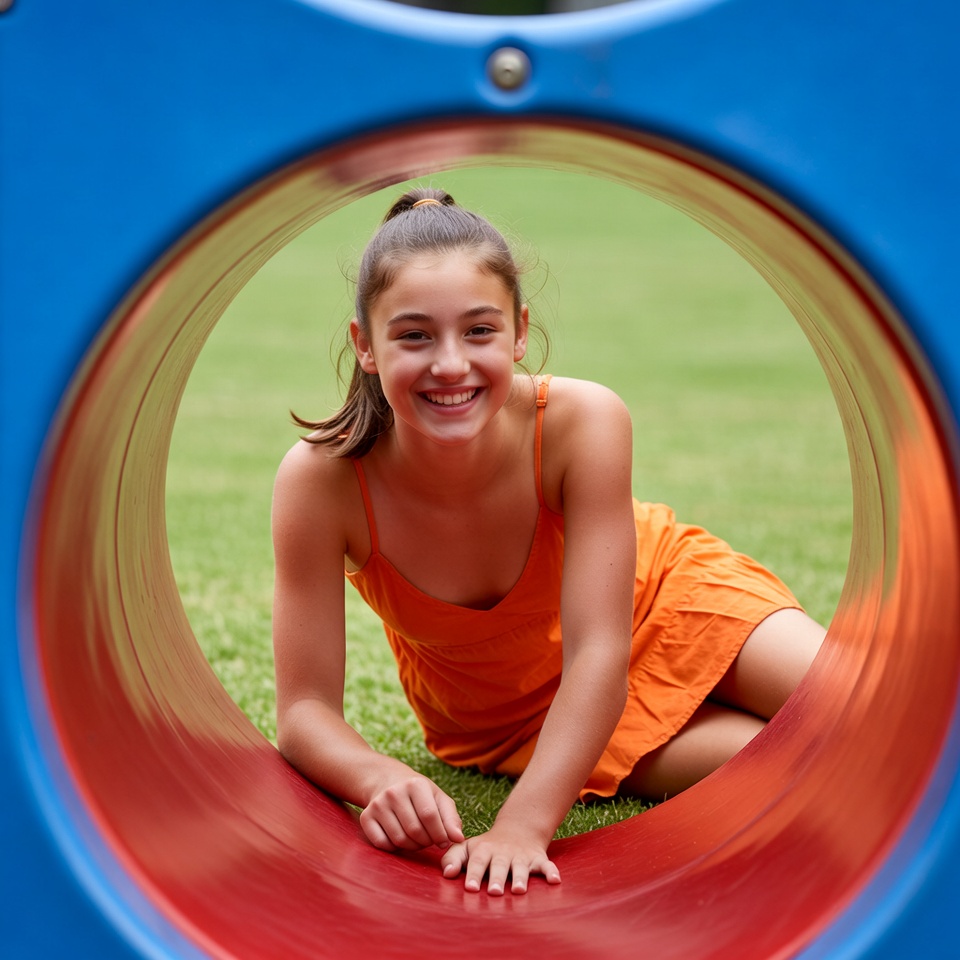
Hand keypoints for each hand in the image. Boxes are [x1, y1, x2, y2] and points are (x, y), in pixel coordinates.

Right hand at [360, 775, 463, 851]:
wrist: (386, 781)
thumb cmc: (419, 794)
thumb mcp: (437, 798)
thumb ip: (451, 818)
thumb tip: (459, 839)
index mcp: (415, 784)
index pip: (429, 816)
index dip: (440, 834)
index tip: (444, 841)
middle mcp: (394, 792)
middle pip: (415, 830)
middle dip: (427, 842)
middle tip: (429, 840)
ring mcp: (378, 804)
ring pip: (399, 839)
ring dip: (412, 847)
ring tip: (417, 839)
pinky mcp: (366, 817)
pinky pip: (382, 844)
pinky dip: (394, 848)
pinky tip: (400, 838)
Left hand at [439, 822, 560, 894]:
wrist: (517, 829)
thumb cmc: (486, 847)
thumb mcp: (467, 847)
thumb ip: (452, 859)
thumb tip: (447, 874)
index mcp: (483, 850)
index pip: (477, 862)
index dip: (474, 873)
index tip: (470, 887)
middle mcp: (503, 853)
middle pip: (499, 866)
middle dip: (497, 878)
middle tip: (494, 891)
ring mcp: (521, 856)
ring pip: (521, 867)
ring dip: (520, 878)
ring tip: (518, 890)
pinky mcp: (537, 859)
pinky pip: (546, 865)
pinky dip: (551, 871)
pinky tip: (555, 880)